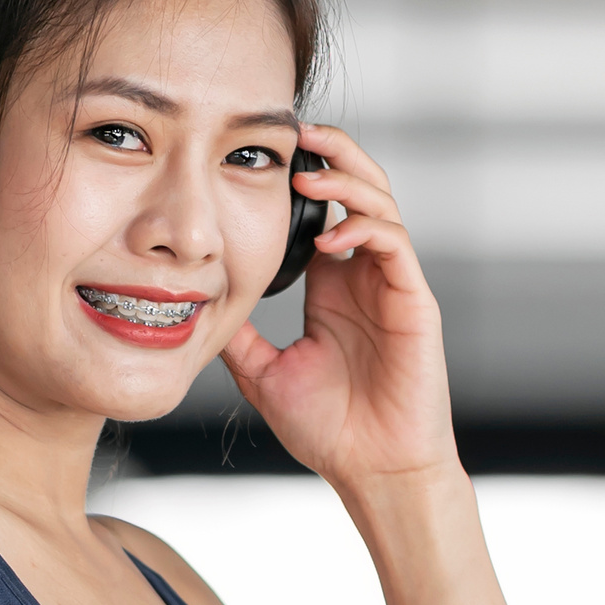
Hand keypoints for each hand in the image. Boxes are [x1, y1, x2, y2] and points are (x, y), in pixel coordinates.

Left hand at [223, 124, 455, 495]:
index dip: (301, 173)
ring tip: (307, 174)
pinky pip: (396, 245)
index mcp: (334, 285)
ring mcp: (392, 286)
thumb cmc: (329, 430)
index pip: (324, 208)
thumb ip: (237, 332)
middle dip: (332, 154)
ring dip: (347, 181)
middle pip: (360, 189)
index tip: (263, 153)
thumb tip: (190, 304)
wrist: (375, 471)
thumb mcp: (262, 372)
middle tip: (295, 132)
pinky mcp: (415, 302)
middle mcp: (365, 276)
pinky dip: (365, 230)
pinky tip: (331, 237)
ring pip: (381, 205)